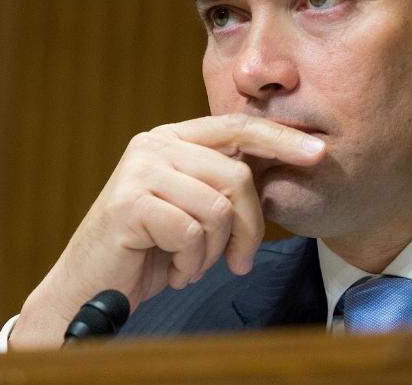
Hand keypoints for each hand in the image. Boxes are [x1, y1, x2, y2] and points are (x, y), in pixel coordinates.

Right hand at [8, 113, 325, 348]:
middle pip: (236, 175)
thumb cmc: (150, 250)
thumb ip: (227, 182)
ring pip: (218, 207)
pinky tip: (172, 270)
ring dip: (214, 251)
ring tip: (190, 263)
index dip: (280, 140)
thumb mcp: (195, 208)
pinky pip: (192, 233)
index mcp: (171, 138)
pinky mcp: (129, 203)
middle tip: (238, 261)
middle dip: (251, 227)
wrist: (91, 285)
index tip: (319, 154)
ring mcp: (139, 171)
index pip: (236, 127)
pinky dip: (191, 263)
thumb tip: (289, 166)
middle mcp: (153, 145)